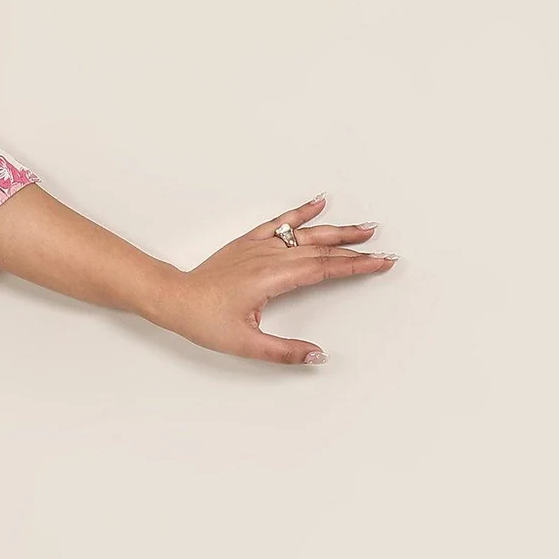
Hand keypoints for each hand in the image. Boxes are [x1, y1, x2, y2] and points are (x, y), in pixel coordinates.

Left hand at [155, 194, 396, 363]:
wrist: (174, 299)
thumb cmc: (204, 319)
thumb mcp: (245, 344)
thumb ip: (284, 351)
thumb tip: (317, 356)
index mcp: (272, 278)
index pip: (324, 269)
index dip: (355, 266)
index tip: (380, 263)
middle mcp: (269, 256)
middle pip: (322, 249)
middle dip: (356, 249)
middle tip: (384, 250)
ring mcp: (259, 246)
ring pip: (306, 234)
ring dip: (337, 229)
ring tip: (365, 227)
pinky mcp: (249, 242)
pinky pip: (280, 221)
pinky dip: (301, 212)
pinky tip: (319, 202)